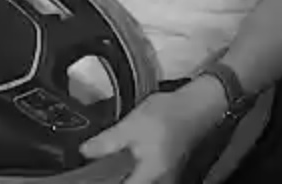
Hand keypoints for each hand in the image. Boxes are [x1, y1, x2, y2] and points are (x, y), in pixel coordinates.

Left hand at [80, 84, 225, 183]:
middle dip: (113, 176)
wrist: (197, 105)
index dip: (104, 181)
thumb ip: (106, 142)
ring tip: (105, 161)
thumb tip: (84, 152)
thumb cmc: (166, 116)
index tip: (89, 175)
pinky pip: (146, 175)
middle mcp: (161, 181)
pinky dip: (133, 169)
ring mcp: (167, 176)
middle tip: (96, 166)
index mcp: (151, 177)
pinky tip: (122, 158)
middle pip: (134, 183)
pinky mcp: (168, 167)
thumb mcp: (129, 127)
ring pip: (139, 179)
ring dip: (124, 173)